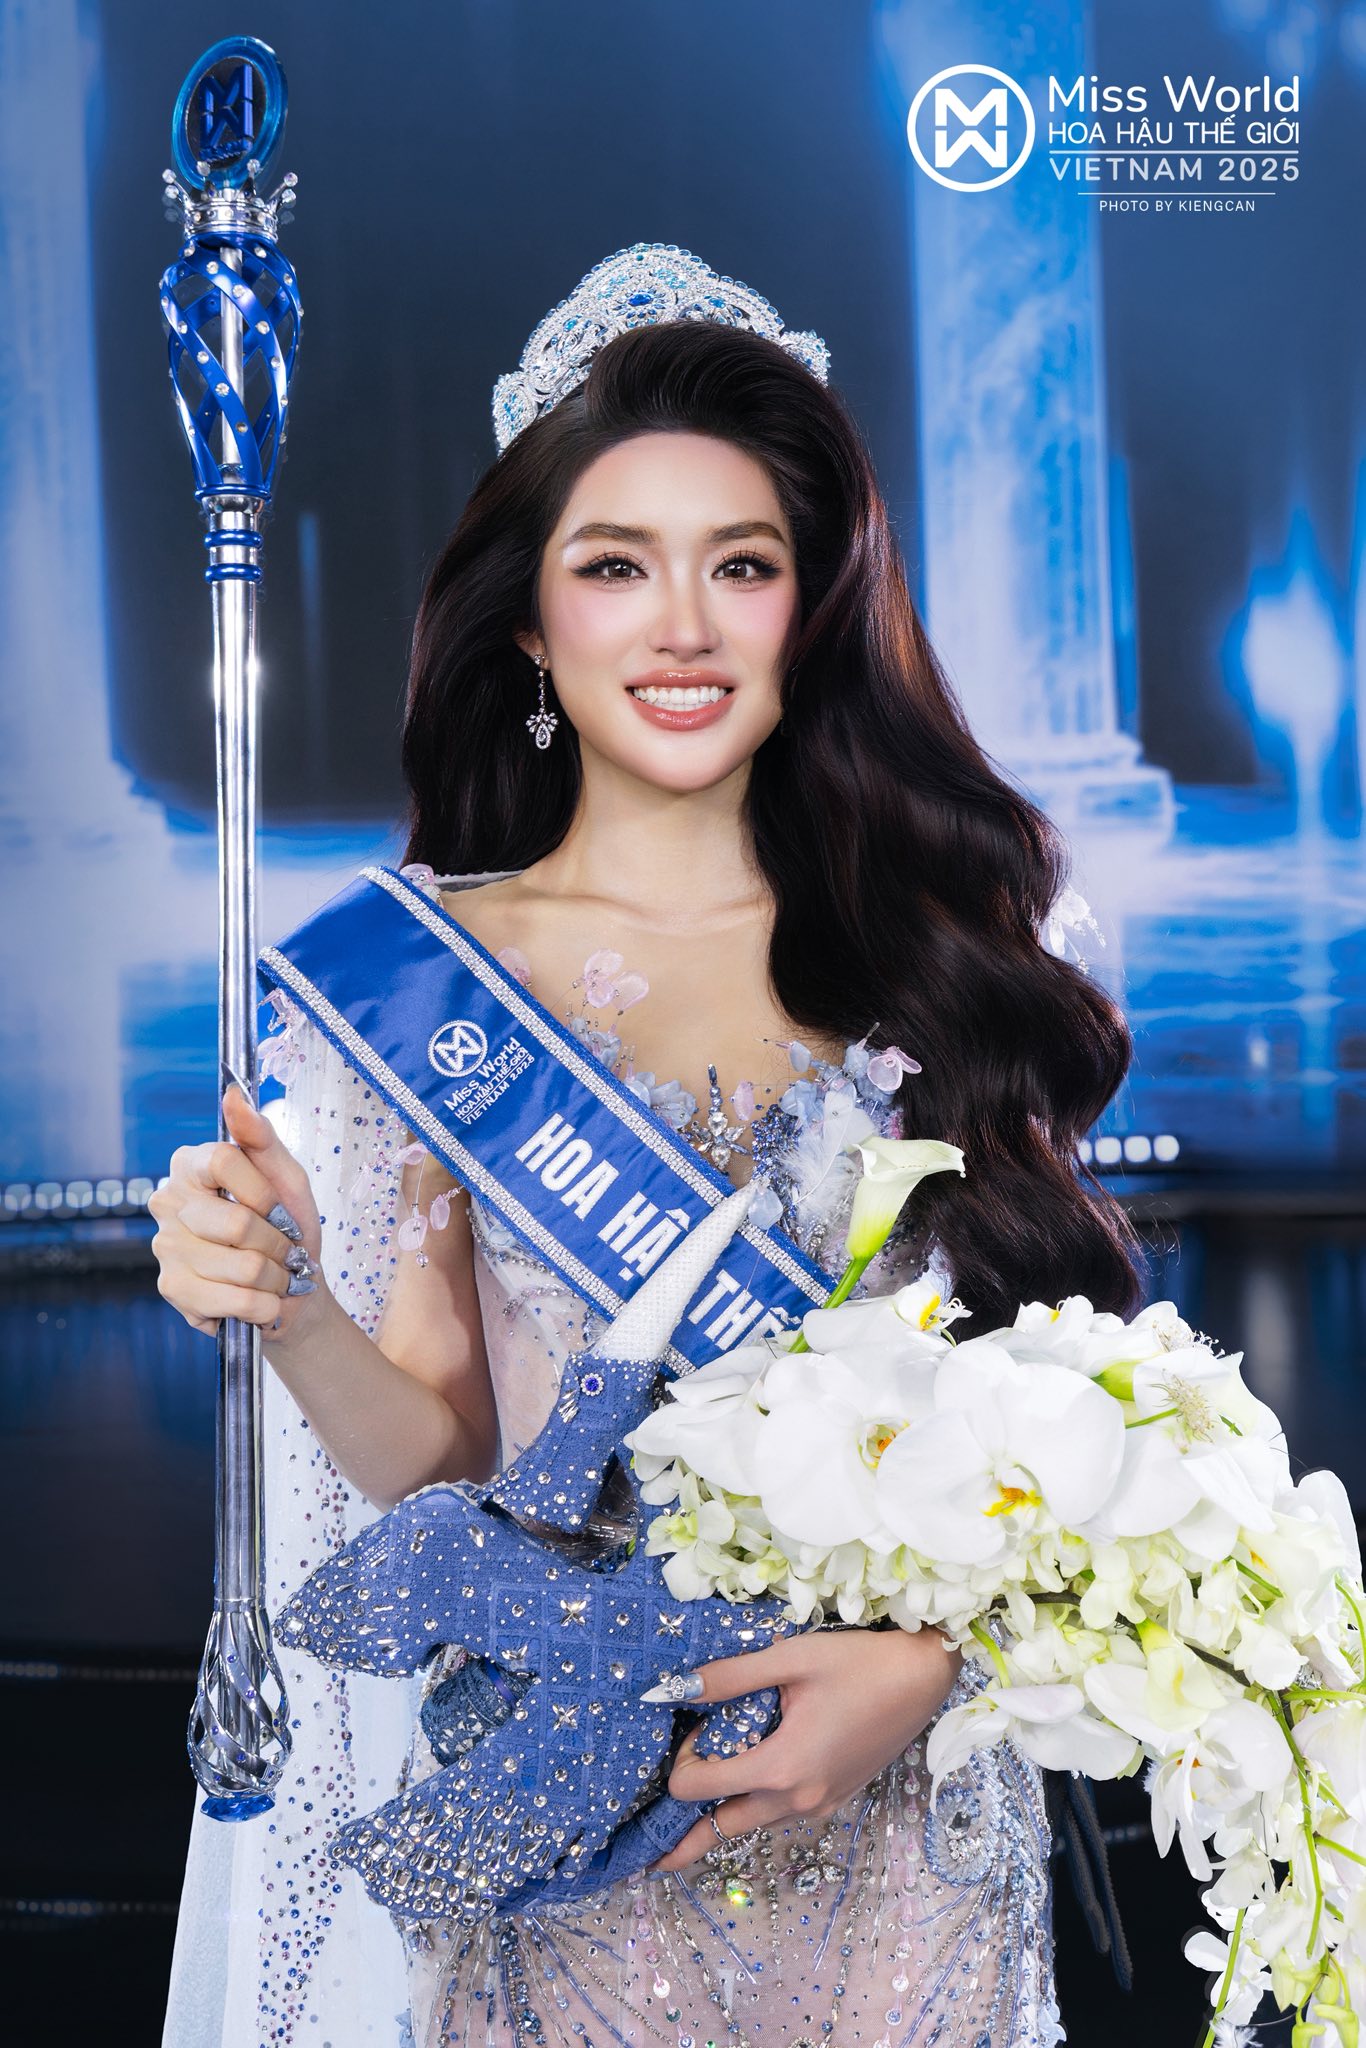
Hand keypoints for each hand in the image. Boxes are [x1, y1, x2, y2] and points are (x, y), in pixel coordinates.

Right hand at [149, 1084, 324, 1342]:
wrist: (294, 1292)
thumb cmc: (289, 1228)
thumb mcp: (287, 1178)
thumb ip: (260, 1137)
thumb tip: (233, 1094)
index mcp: (190, 1165)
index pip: (223, 1160)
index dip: (263, 1192)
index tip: (279, 1209)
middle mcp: (167, 1201)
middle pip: (236, 1221)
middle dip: (277, 1243)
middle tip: (283, 1250)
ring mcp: (165, 1246)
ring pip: (240, 1264)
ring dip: (275, 1277)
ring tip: (275, 1276)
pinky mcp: (171, 1290)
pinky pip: (232, 1299)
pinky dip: (262, 1304)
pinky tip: (260, 1299)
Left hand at [654, 1625, 961, 1870]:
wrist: (924, 1677)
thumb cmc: (858, 1662)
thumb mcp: (788, 1659)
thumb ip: (728, 1677)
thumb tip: (670, 1688)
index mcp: (780, 1769)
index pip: (700, 1789)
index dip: (681, 1763)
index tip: (693, 1728)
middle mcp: (798, 1800)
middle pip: (721, 1830)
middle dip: (682, 1835)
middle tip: (647, 1848)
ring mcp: (820, 1805)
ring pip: (753, 1824)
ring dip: (720, 1819)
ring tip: (686, 1822)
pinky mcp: (835, 1798)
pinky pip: (781, 1813)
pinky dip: (755, 1806)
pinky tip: (748, 1785)